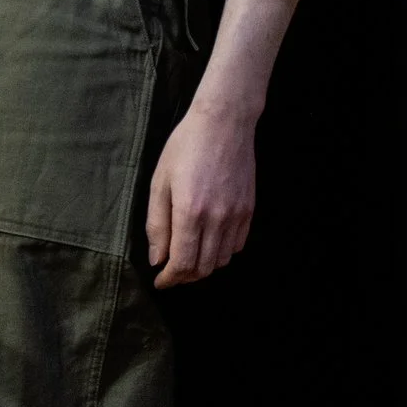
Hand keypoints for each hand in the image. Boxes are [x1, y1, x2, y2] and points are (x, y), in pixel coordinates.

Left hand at [146, 103, 255, 287]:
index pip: (183, 262)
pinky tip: (207, 244)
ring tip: (186, 259)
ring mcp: (237, 216)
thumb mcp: (160, 182)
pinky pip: (236, 245)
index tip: (160, 282)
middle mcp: (217, 218)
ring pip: (221, 260)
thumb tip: (157, 259)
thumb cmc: (184, 148)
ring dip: (203, 267)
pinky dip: (221, 253)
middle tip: (169, 273)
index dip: (170, 278)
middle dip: (184, 277)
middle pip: (203, 267)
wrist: (224, 125)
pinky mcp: (249, 211)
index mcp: (190, 211)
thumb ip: (157, 223)